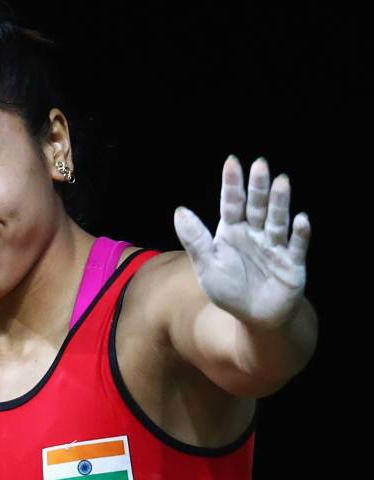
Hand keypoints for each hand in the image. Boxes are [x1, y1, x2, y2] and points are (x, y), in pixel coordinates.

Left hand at [172, 155, 310, 329]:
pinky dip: (299, 233)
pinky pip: (296, 246)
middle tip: (260, 164)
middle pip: (257, 207)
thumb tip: (179, 210)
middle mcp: (255, 234)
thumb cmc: (230, 289)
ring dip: (280, 203)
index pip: (231, 203)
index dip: (232, 184)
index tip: (232, 162)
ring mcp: (275, 246)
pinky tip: (301, 219)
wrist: (255, 317)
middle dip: (258, 187)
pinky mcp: (292, 263)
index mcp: (231, 231)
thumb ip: (195, 239)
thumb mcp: (206, 265)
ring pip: (277, 221)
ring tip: (282, 182)